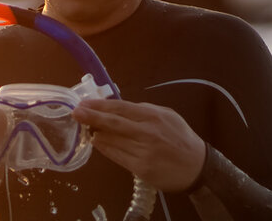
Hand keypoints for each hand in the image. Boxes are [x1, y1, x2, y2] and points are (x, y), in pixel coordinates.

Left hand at [72, 99, 205, 191]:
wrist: (196, 166)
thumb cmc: (180, 138)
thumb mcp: (166, 116)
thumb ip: (143, 111)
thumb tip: (118, 107)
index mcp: (153, 116)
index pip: (120, 108)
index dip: (99, 105)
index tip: (84, 103)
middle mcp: (147, 132)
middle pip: (113, 123)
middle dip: (91, 117)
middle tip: (75, 113)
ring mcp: (143, 151)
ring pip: (111, 140)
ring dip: (96, 133)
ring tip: (86, 127)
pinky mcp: (140, 168)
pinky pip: (116, 156)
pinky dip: (105, 148)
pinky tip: (98, 142)